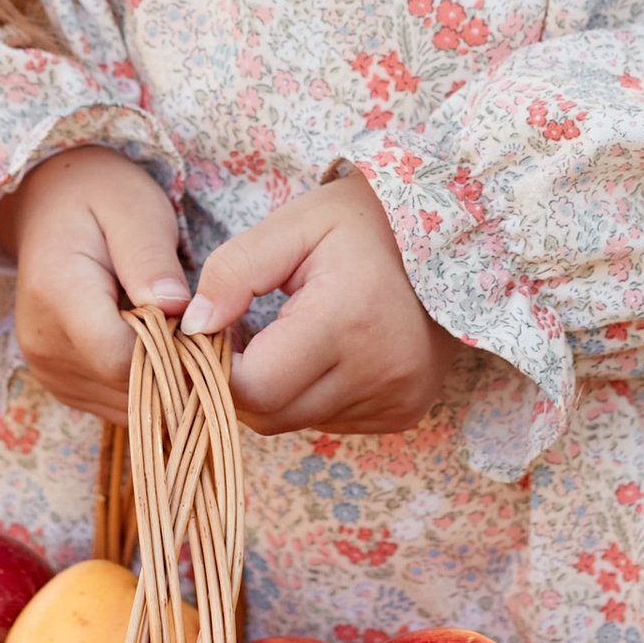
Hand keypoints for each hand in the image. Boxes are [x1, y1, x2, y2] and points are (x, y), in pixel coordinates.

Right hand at [0, 146, 187, 425]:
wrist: (53, 204)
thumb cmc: (103, 198)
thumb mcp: (136, 212)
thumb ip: (151, 260)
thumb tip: (176, 309)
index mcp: (57, 294)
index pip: (121, 358)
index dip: (173, 352)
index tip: (206, 326)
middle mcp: (42, 343)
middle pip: (125, 386)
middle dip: (174, 367)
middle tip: (203, 329)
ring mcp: (47, 368)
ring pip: (124, 404)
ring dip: (162, 380)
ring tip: (179, 332)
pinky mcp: (59, 382)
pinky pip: (115, 404)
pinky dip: (145, 385)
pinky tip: (157, 346)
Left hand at [180, 171, 446, 438]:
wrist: (452, 235)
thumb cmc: (363, 221)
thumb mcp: (294, 224)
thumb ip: (234, 270)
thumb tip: (192, 328)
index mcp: (347, 321)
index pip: (252, 387)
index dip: (217, 364)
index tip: (214, 327)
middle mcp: (379, 373)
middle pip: (269, 415)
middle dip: (240, 379)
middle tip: (243, 329)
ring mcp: (397, 399)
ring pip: (296, 422)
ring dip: (277, 388)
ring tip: (288, 332)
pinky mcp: (404, 411)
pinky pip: (329, 420)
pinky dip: (310, 393)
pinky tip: (323, 350)